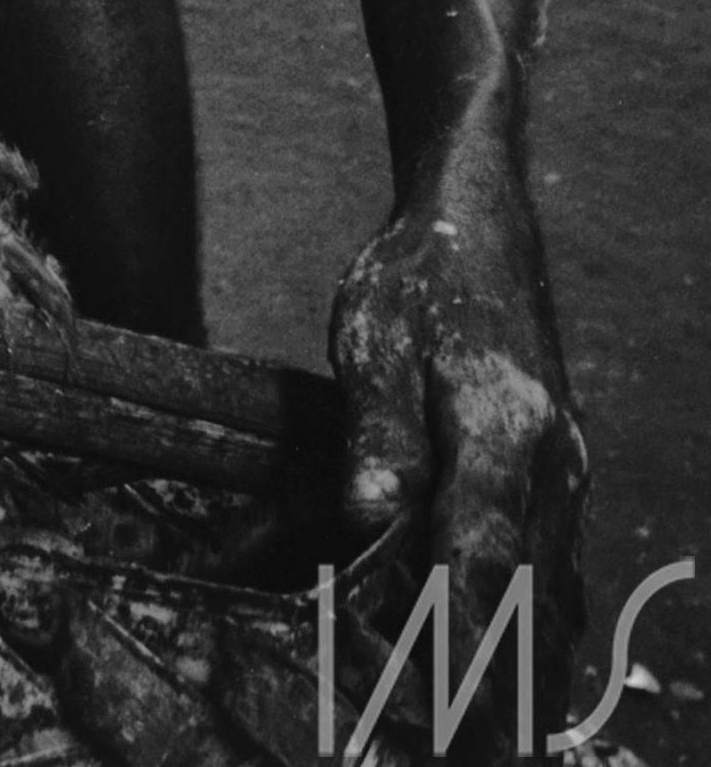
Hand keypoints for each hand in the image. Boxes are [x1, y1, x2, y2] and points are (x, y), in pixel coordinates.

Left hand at [330, 161, 587, 756]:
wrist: (477, 219)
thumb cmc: (416, 278)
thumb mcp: (371, 344)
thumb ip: (374, 439)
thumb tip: (368, 527)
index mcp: (502, 429)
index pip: (478, 557)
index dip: (453, 636)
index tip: (428, 699)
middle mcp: (551, 463)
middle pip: (527, 597)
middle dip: (494, 683)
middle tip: (459, 747)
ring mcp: (565, 471)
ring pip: (553, 594)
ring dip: (522, 671)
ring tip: (485, 739)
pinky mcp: (559, 475)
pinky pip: (558, 572)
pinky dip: (541, 632)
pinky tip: (518, 682)